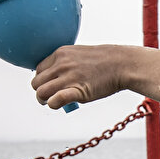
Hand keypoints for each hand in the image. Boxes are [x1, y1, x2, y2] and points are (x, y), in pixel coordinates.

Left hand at [31, 44, 159, 109]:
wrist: (122, 64)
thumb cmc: (104, 61)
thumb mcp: (79, 53)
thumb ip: (65, 62)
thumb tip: (56, 75)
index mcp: (60, 53)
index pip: (38, 70)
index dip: (42, 80)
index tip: (50, 85)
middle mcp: (61, 64)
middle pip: (36, 83)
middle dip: (41, 91)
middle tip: (49, 97)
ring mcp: (68, 77)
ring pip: (41, 93)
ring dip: (44, 100)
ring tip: (52, 102)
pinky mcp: (77, 90)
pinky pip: (55, 100)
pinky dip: (53, 104)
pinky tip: (58, 105)